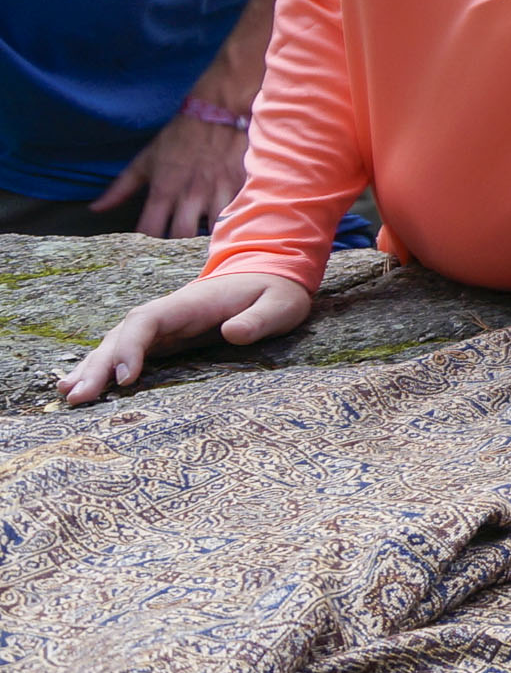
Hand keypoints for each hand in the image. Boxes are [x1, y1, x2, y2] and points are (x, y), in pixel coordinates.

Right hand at [62, 271, 313, 402]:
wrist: (270, 275)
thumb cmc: (275, 293)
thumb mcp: (279, 305)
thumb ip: (258, 319)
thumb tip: (233, 333)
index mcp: (190, 303)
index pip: (148, 321)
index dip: (131, 347)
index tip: (126, 378)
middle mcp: (168, 312)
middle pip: (122, 335)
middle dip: (98, 365)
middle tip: (76, 397)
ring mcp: (163, 325)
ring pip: (117, 343)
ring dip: (92, 367)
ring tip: (68, 395)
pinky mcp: (165, 338)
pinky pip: (127, 350)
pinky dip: (104, 367)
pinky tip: (83, 385)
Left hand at [89, 113, 250, 238]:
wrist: (218, 112)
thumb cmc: (179, 136)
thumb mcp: (145, 160)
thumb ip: (120, 188)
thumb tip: (96, 209)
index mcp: (163, 189)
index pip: (150, 230)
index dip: (147, 243)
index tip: (147, 246)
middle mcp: (189, 194)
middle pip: (182, 236)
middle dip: (179, 245)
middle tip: (176, 245)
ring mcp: (216, 192)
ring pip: (212, 230)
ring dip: (206, 236)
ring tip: (201, 235)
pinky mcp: (239, 187)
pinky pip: (235, 215)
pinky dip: (228, 222)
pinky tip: (223, 222)